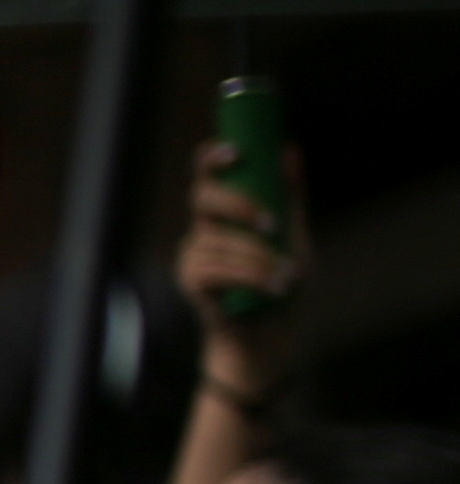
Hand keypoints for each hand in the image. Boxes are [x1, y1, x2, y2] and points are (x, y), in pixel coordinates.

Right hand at [180, 136, 307, 340]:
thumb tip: (288, 150)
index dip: (211, 159)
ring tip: (286, 276)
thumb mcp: (293, 234)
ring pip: (222, 241)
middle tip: (272, 224)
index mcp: (221, 216)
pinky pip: (219, 270)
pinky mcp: (190, 282)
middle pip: (203, 199)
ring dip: (261, 258)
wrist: (267, 334)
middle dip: (239, 206)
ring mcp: (192, 257)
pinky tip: (272, 287)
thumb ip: (289, 196)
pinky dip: (252, 277)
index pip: (205, 177)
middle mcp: (201, 231)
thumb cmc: (278, 284)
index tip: (234, 151)